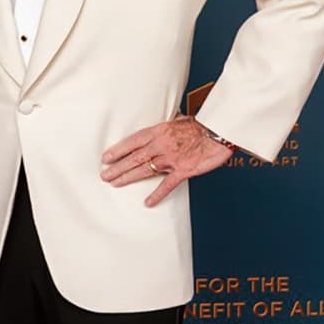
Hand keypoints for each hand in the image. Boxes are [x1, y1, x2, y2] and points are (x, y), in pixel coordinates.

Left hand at [101, 115, 233, 207]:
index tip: (105, 158)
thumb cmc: (201, 124)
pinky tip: (148, 203)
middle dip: (117, 167)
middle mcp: (161, 145)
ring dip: (128, 177)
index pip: (132, 142)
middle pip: (134, 158)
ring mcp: (171, 158)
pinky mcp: (183, 170)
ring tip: (115, 184)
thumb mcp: (178, 120)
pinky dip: (157, 195)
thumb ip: (165, 128)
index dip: (118, 150)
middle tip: (104, 176)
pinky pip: (167, 185)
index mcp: (159, 131)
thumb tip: (157, 128)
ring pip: (145, 170)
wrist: (219, 131)